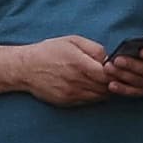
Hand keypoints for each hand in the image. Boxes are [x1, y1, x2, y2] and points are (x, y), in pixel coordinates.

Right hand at [9, 34, 123, 107]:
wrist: (25, 68)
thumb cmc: (49, 51)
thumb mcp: (72, 40)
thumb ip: (94, 48)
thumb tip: (110, 58)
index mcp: (79, 63)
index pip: (108, 74)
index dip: (116, 72)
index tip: (116, 67)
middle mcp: (76, 81)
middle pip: (106, 87)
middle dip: (113, 81)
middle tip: (113, 75)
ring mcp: (72, 93)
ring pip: (99, 96)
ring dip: (104, 89)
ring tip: (102, 81)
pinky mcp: (67, 102)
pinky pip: (88, 102)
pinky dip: (93, 95)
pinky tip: (90, 87)